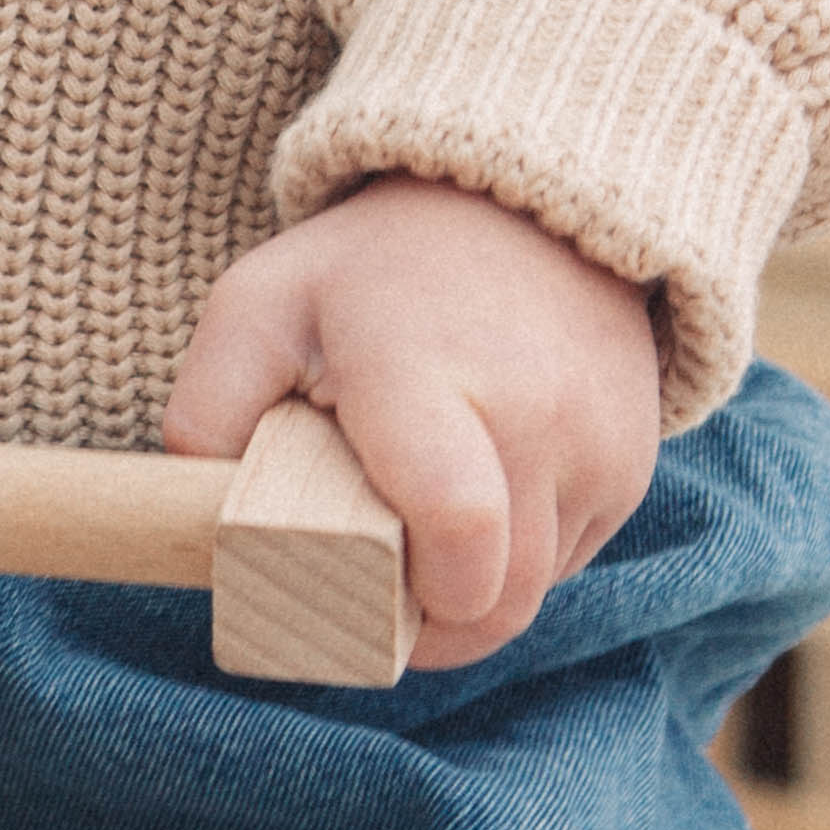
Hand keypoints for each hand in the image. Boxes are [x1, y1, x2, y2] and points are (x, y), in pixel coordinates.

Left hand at [164, 175, 660, 668]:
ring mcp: (597, 444)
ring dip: (469, 593)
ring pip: (531, 594)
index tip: (355, 604)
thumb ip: (206, 411)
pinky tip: (473, 504)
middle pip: (492, 599)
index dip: (407, 603)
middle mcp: (532, 413)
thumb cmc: (368, 272)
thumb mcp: (260, 304)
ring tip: (413, 530)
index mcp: (424, 373)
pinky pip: (566, 563)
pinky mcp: (630, 469)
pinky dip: (514, 561)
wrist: (519, 208)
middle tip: (364, 589)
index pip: (456, 527)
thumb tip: (199, 526)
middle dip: (425, 621)